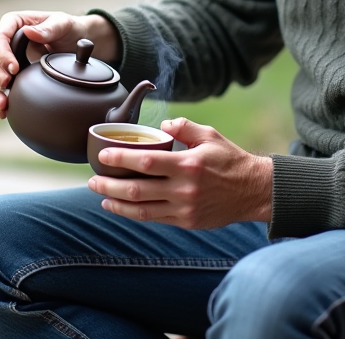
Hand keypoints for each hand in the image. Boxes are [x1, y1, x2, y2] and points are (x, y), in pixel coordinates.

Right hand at [0, 10, 120, 117]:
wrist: (76, 44)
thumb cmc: (68, 29)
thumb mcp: (63, 24)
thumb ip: (49, 28)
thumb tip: (29, 32)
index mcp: (13, 24)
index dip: (2, 54)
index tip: (14, 68)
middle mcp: (4, 42)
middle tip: (7, 84)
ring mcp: (4, 60)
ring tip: (2, 105)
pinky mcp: (8, 76)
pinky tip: (3, 112)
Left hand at [87, 117, 272, 229]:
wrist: (253, 191)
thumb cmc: (229, 159)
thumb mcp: (210, 135)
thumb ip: (184, 126)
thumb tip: (161, 124)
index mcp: (188, 164)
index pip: (145, 162)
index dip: (120, 160)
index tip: (102, 156)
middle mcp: (184, 189)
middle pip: (137, 189)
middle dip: (109, 185)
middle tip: (92, 180)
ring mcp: (184, 208)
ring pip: (141, 209)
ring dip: (116, 203)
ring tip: (100, 195)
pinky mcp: (186, 221)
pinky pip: (154, 218)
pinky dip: (133, 214)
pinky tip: (120, 207)